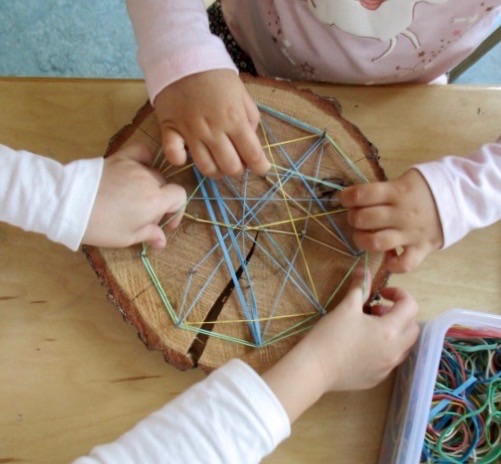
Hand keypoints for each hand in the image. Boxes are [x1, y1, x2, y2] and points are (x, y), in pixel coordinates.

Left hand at [82, 143, 185, 248]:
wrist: (69, 203)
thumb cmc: (101, 226)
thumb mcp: (126, 238)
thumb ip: (148, 235)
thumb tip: (163, 240)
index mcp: (155, 201)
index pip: (180, 197)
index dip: (176, 210)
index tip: (166, 223)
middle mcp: (149, 180)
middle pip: (164, 187)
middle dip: (159, 202)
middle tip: (143, 216)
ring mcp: (134, 166)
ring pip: (152, 173)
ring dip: (149, 186)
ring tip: (134, 197)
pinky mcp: (119, 158)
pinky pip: (140, 152)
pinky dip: (144, 158)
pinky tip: (139, 167)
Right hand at [154, 69, 269, 177]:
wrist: (181, 57)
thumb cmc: (215, 76)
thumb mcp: (241, 93)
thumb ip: (250, 118)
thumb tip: (252, 142)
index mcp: (235, 119)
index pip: (253, 154)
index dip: (260, 167)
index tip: (261, 169)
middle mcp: (214, 130)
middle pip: (230, 167)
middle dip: (238, 169)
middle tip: (237, 161)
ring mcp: (191, 133)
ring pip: (206, 168)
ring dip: (216, 171)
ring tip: (218, 163)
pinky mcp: (170, 131)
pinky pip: (174, 156)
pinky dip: (182, 160)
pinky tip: (187, 155)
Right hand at [262, 269, 418, 421]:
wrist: (314, 368)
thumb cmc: (331, 335)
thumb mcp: (346, 307)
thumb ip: (360, 287)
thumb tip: (364, 270)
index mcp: (390, 330)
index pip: (410, 306)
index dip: (399, 294)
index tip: (381, 293)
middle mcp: (395, 351)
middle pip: (412, 328)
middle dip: (399, 315)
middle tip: (375, 311)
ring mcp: (387, 367)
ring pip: (403, 346)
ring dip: (394, 333)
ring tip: (368, 328)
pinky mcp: (377, 378)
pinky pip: (390, 360)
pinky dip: (384, 349)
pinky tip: (361, 346)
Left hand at [339, 169, 443, 272]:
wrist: (460, 197)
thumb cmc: (425, 188)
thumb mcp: (404, 179)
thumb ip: (382, 190)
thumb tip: (354, 199)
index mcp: (397, 192)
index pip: (362, 195)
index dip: (346, 197)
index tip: (344, 199)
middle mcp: (402, 213)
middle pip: (364, 219)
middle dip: (353, 218)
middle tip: (356, 217)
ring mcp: (411, 233)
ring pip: (376, 242)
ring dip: (362, 240)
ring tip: (363, 236)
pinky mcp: (421, 249)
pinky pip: (403, 264)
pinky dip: (391, 265)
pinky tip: (386, 258)